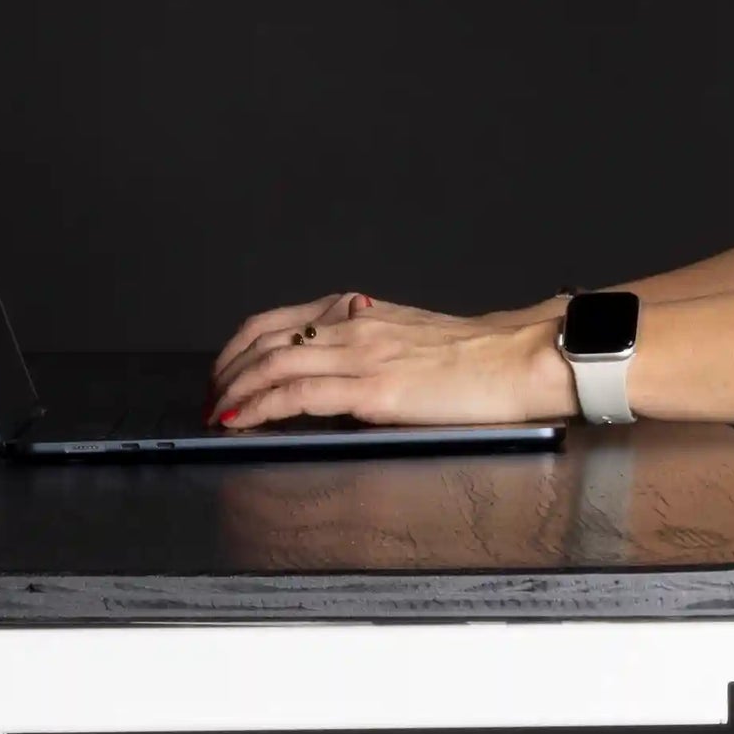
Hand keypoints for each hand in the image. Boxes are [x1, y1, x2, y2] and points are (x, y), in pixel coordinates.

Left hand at [203, 290, 575, 431]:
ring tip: (217, 414)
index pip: (280, 320)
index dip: (242, 346)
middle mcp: (353, 324)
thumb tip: (347, 375)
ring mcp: (361, 355)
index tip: (227, 370)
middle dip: (227, 370)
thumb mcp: (415, 341)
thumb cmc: (483, 358)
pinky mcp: (373, 389)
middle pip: (264, 338)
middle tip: (212, 398)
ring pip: (272, 362)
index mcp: (362, 312)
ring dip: (234, 390)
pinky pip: (298, 394)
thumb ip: (376, 349)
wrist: (522, 358)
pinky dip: (259, 407)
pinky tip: (241, 420)